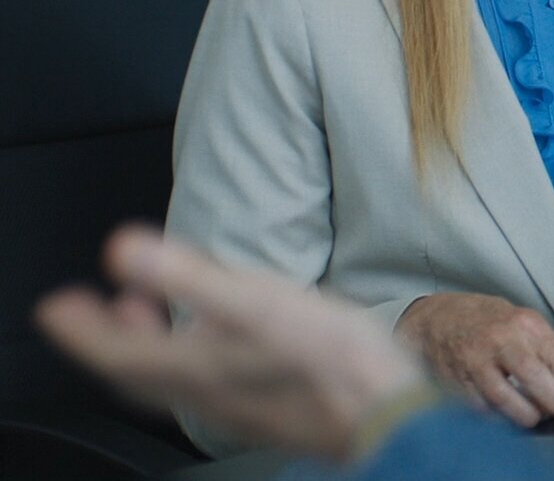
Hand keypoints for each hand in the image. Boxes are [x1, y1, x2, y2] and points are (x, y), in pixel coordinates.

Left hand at [35, 225, 424, 461]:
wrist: (387, 414)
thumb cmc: (331, 362)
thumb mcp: (257, 303)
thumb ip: (187, 276)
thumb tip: (123, 249)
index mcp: (194, 367)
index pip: (113, 353)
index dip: (80, 328)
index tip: (56, 307)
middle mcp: (206, 392)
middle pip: (136, 370)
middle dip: (108, 337)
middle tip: (90, 309)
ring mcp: (236, 404)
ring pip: (171, 377)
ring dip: (147, 345)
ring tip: (146, 314)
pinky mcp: (266, 405)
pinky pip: (205, 381)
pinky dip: (189, 354)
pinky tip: (217, 338)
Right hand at [396, 292, 553, 431]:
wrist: (436, 319)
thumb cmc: (492, 325)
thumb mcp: (530, 330)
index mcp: (529, 327)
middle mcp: (504, 342)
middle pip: (541, 385)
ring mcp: (477, 363)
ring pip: (513, 406)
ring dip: (531, 417)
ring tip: (534, 412)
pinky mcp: (457, 383)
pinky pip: (486, 414)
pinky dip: (500, 418)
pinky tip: (502, 408)